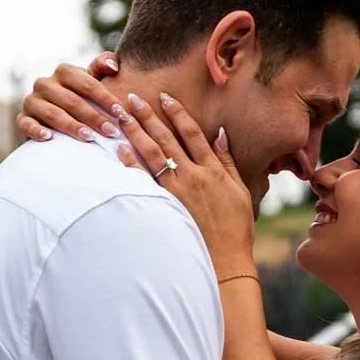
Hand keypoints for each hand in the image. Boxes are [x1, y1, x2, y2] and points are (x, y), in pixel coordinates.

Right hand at [16, 54, 123, 142]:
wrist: (57, 116)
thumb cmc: (82, 97)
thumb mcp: (93, 79)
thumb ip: (104, 66)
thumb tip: (114, 66)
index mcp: (64, 71)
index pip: (87, 84)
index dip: (105, 98)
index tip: (121, 113)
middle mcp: (45, 83)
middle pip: (72, 101)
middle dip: (94, 117)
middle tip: (111, 132)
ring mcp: (32, 101)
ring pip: (53, 114)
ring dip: (72, 126)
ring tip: (90, 138)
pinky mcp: (23, 118)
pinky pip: (26, 124)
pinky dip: (36, 131)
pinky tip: (50, 138)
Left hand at [106, 90, 256, 281]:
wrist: (225, 262)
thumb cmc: (235, 229)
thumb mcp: (240, 191)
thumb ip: (227, 161)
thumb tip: (220, 134)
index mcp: (213, 170)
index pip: (192, 133)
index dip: (177, 112)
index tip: (164, 96)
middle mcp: (193, 176)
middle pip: (166, 139)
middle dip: (148, 116)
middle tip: (131, 98)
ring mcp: (177, 192)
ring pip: (152, 155)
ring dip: (135, 132)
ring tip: (120, 116)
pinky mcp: (165, 207)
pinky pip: (144, 181)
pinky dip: (131, 164)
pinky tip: (119, 150)